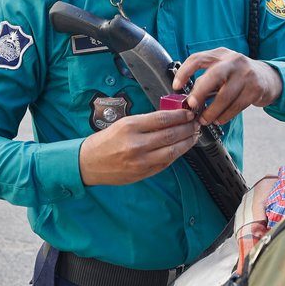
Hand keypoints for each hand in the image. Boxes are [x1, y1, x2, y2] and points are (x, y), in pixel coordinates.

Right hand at [79, 108, 198, 185]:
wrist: (89, 163)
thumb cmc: (105, 141)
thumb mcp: (123, 123)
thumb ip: (146, 121)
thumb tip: (170, 116)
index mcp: (130, 127)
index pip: (162, 119)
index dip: (179, 115)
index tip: (188, 112)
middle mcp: (136, 144)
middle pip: (170, 135)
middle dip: (187, 128)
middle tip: (195, 122)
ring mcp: (141, 161)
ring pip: (172, 151)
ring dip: (187, 142)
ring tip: (193, 135)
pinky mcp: (143, 173)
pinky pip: (166, 163)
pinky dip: (177, 154)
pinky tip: (182, 147)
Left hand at [172, 47, 281, 125]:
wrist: (268, 78)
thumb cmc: (238, 76)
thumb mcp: (222, 70)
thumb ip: (206, 80)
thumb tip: (187, 100)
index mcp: (220, 54)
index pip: (198, 58)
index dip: (184, 72)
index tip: (175, 86)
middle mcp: (234, 61)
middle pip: (213, 75)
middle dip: (199, 93)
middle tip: (191, 106)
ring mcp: (246, 74)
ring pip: (225, 95)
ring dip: (212, 111)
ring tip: (204, 119)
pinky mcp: (255, 89)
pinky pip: (236, 106)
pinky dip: (225, 115)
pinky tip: (219, 119)